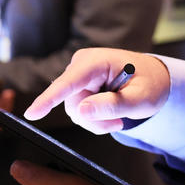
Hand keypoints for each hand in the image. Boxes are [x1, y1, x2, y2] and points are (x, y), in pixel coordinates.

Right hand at [24, 48, 170, 133]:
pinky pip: (77, 111)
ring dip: (95, 121)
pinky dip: (93, 119)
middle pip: (72, 104)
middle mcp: (81, 64)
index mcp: (96, 61)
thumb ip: (113, 105)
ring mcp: (78, 75)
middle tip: (118, 122)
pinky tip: (110, 114)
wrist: (152, 78)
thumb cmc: (150, 84)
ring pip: (74, 111)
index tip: (31, 115)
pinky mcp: (78, 85)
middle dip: (93, 119)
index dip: (48, 100)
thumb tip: (82, 112)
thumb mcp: (140, 99)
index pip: (67, 83)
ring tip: (117, 117)